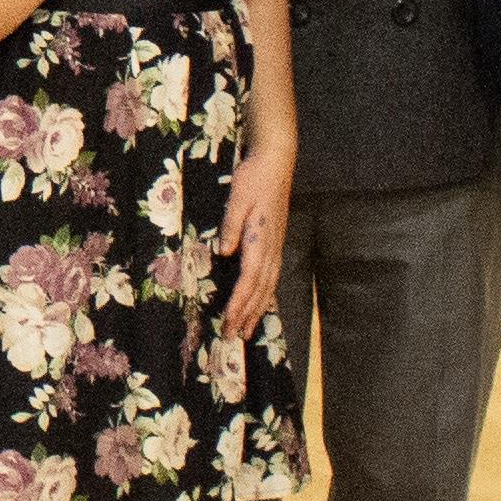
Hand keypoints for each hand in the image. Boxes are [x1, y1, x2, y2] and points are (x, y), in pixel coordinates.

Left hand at [217, 140, 292, 340]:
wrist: (276, 162)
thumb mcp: (237, 199)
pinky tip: (260, 304)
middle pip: (260, 290)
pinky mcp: (275, 243)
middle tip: (233, 337)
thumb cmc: (253, 178)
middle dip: (246, 315)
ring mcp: (275, 247)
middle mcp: (270, 249)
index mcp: (260, 240)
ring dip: (257, 310)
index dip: (239, 304)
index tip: (229, 322)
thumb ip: (231, 226)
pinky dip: (265, 295)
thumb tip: (224, 252)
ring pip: (268, 287)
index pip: (248, 280)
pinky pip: (271, 277)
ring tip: (247, 331)